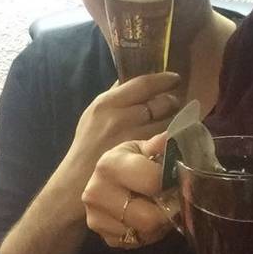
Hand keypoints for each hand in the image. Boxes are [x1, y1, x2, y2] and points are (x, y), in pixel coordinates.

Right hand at [54, 72, 180, 218]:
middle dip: (172, 101)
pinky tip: (170, 138)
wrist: (77, 181)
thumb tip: (136, 72)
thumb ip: (117, 93)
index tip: (175, 78)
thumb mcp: (96, 112)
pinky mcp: (143, 158)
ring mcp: (133, 139)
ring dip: (175, 119)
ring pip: (169, 121)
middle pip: (161, 102)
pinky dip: (173, 137)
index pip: (144, 84)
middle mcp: (120, 119)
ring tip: (172, 121)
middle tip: (174, 104)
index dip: (164, 79)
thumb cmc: (90, 143)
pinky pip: (167, 141)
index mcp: (107, 103)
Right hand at [83, 133, 170, 248]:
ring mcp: (96, 218)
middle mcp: (97, 192)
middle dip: (169, 209)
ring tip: (161, 205)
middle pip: (150, 217)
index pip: (154, 181)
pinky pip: (137, 242)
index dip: (173, 181)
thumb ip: (160, 145)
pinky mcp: (102, 236)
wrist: (105, 179)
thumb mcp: (143, 148)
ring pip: (146, 232)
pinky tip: (148, 215)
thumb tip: (173, 137)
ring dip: (160, 222)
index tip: (181, 178)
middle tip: (175, 197)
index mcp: (110, 165)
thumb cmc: (130, 160)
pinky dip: (149, 232)